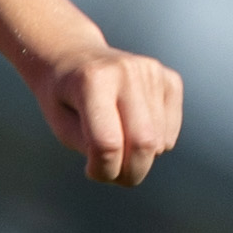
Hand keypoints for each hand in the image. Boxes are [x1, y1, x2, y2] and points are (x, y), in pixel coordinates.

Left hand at [39, 44, 182, 186]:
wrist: (74, 57)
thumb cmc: (64, 98)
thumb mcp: (62, 126)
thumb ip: (93, 148)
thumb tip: (133, 163)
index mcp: (92, 80)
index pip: (108, 144)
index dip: (102, 170)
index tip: (90, 171)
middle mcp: (126, 71)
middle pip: (143, 143)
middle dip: (130, 173)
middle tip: (113, 176)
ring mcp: (152, 72)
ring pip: (160, 142)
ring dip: (139, 159)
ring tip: (117, 146)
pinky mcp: (169, 79)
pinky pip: (170, 132)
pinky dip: (155, 144)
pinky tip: (133, 129)